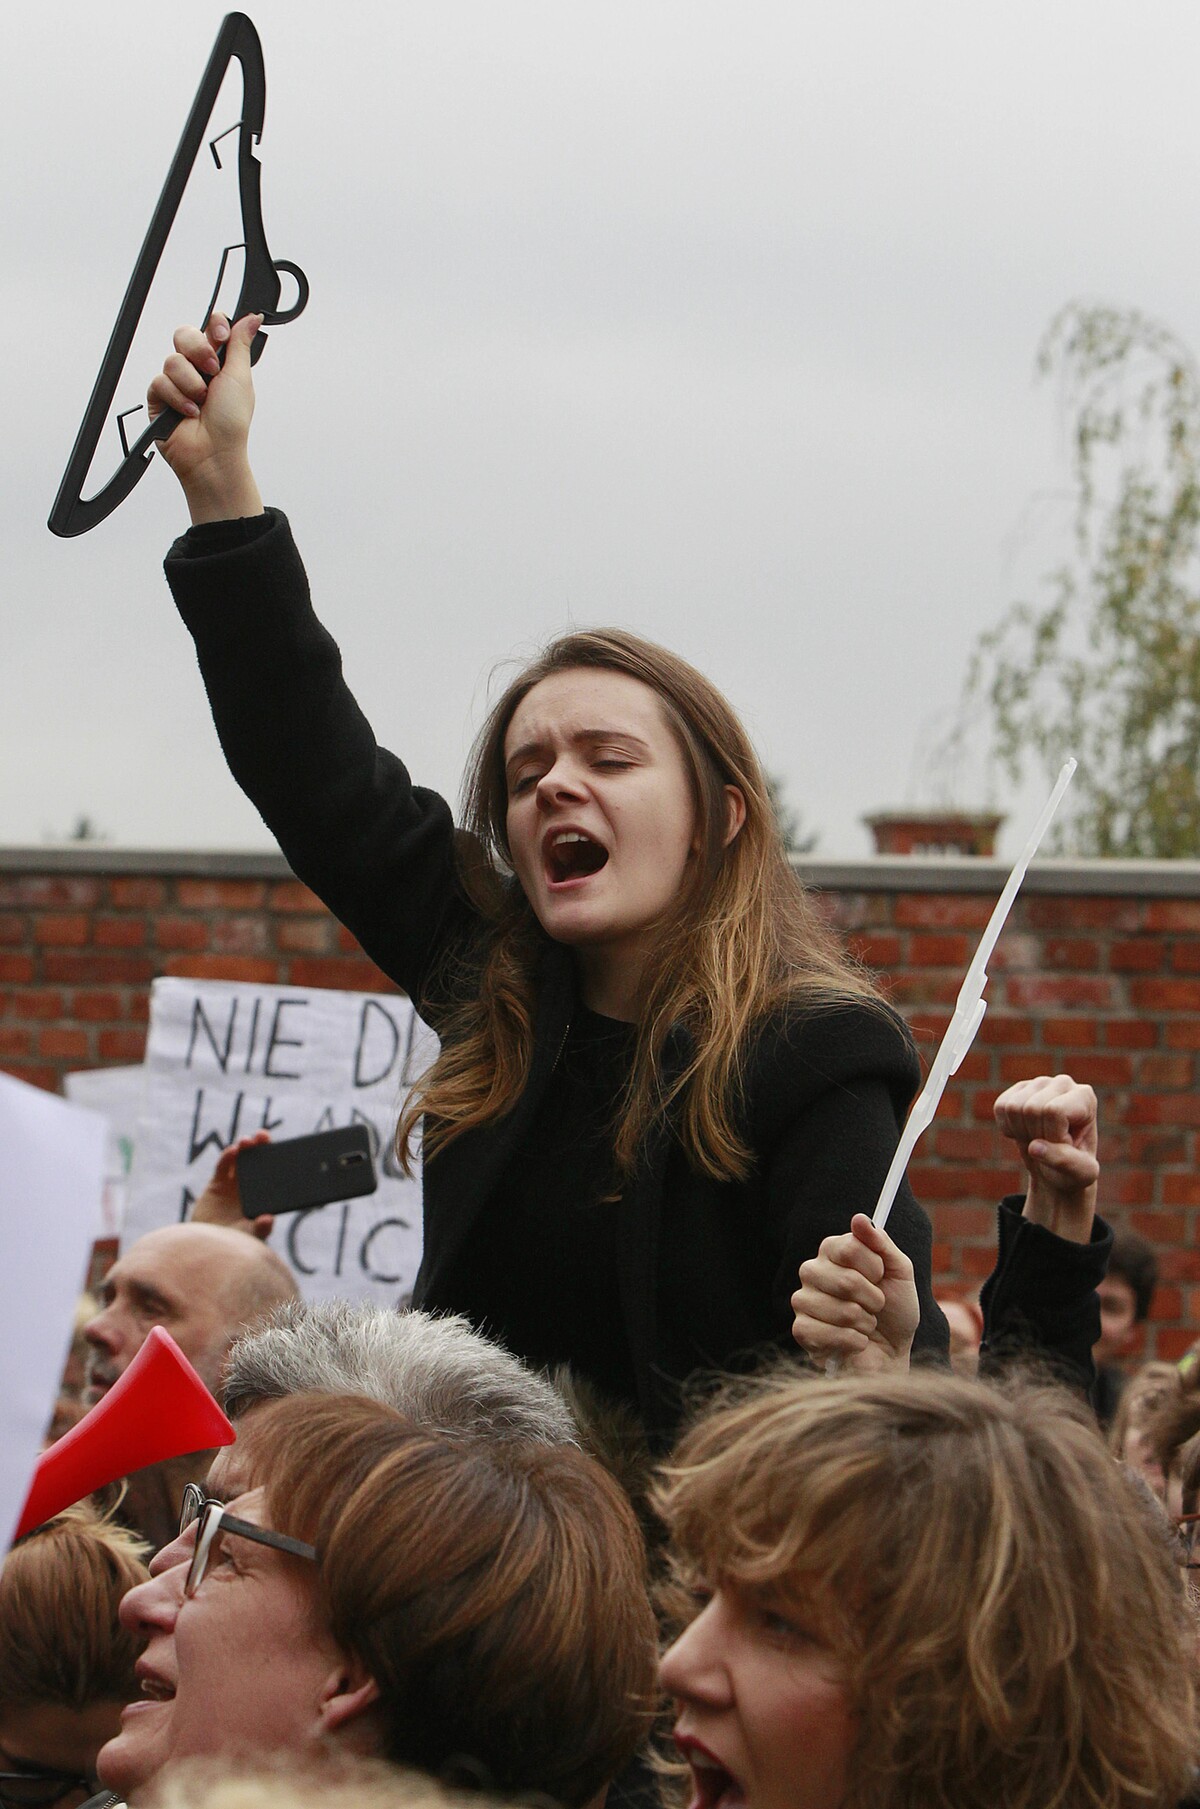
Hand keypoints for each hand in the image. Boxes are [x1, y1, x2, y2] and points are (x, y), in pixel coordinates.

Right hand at [147, 312, 263, 521]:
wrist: (213, 453)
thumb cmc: (231, 422)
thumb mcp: (241, 377)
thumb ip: (240, 343)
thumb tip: (253, 317)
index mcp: (218, 361)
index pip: (209, 327)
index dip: (213, 326)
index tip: (220, 335)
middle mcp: (196, 368)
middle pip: (184, 334)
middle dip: (199, 352)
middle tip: (212, 373)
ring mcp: (176, 382)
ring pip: (172, 360)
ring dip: (191, 384)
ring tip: (201, 403)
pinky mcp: (159, 397)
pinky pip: (159, 382)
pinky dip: (177, 398)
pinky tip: (188, 413)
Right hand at [189, 1130, 274, 1239]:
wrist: (205, 1248)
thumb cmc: (232, 1244)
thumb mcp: (248, 1237)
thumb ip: (259, 1228)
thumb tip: (269, 1219)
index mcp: (263, 1197)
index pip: (273, 1174)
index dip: (277, 1160)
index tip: (283, 1149)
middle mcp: (250, 1189)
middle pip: (258, 1163)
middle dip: (261, 1148)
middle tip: (264, 1136)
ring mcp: (233, 1185)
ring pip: (241, 1161)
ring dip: (245, 1148)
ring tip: (248, 1141)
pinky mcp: (217, 1185)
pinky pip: (223, 1166)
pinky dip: (227, 1157)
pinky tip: (233, 1151)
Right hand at [791, 1213, 917, 1371]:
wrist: (893, 1352)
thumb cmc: (895, 1310)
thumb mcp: (900, 1272)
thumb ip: (882, 1244)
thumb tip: (859, 1219)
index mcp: (832, 1251)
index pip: (849, 1248)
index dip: (875, 1267)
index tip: (881, 1276)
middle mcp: (812, 1271)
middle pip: (846, 1281)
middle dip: (873, 1300)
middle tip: (875, 1305)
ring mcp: (803, 1301)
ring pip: (841, 1310)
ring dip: (865, 1323)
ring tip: (865, 1325)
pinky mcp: (801, 1330)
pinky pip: (829, 1333)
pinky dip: (853, 1342)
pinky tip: (854, 1342)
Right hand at [993, 1074, 1098, 1243]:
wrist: (1057, 1171)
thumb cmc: (1073, 1171)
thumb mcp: (1079, 1173)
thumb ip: (1064, 1161)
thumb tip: (1034, 1147)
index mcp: (1085, 1097)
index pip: (1053, 1111)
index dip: (1052, 1136)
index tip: (1065, 1146)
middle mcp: (1063, 1083)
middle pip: (1031, 1108)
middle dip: (1035, 1135)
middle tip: (1049, 1145)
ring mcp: (1039, 1083)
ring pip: (1012, 1107)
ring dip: (1020, 1132)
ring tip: (1038, 1139)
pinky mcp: (1018, 1089)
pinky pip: (1000, 1107)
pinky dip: (1007, 1127)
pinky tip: (1025, 1131)